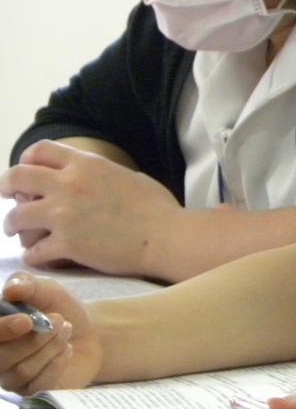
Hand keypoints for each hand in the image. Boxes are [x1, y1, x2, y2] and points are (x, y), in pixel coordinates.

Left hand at [0, 140, 181, 274]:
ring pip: (16, 217)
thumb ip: (102, 174)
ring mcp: (64, 215)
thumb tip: (94, 178)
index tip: (27, 174)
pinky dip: (35, 255)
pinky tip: (43, 257)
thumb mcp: (129, 176)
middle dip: (7, 187)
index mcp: (86, 164)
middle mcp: (69, 184)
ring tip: (19, 232)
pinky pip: (34, 251)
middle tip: (9, 197)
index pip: (39, 151)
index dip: (27, 161)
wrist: (166, 237)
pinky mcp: (66, 244)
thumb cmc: (158, 208)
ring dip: (14, 225)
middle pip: (16, 177)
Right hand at [0, 272, 101, 392]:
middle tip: (59, 320)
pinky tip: (67, 350)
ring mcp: (13, 378)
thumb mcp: (46, 289)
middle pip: (2, 358)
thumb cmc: (60, 308)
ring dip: (50, 347)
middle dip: (34, 339)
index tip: (26, 320)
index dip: (2, 330)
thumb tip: (9, 289)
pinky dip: (57, 364)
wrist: (89, 330)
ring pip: (22, 371)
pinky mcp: (33, 392)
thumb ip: (26, 284)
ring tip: (66, 330)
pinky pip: (39, 386)